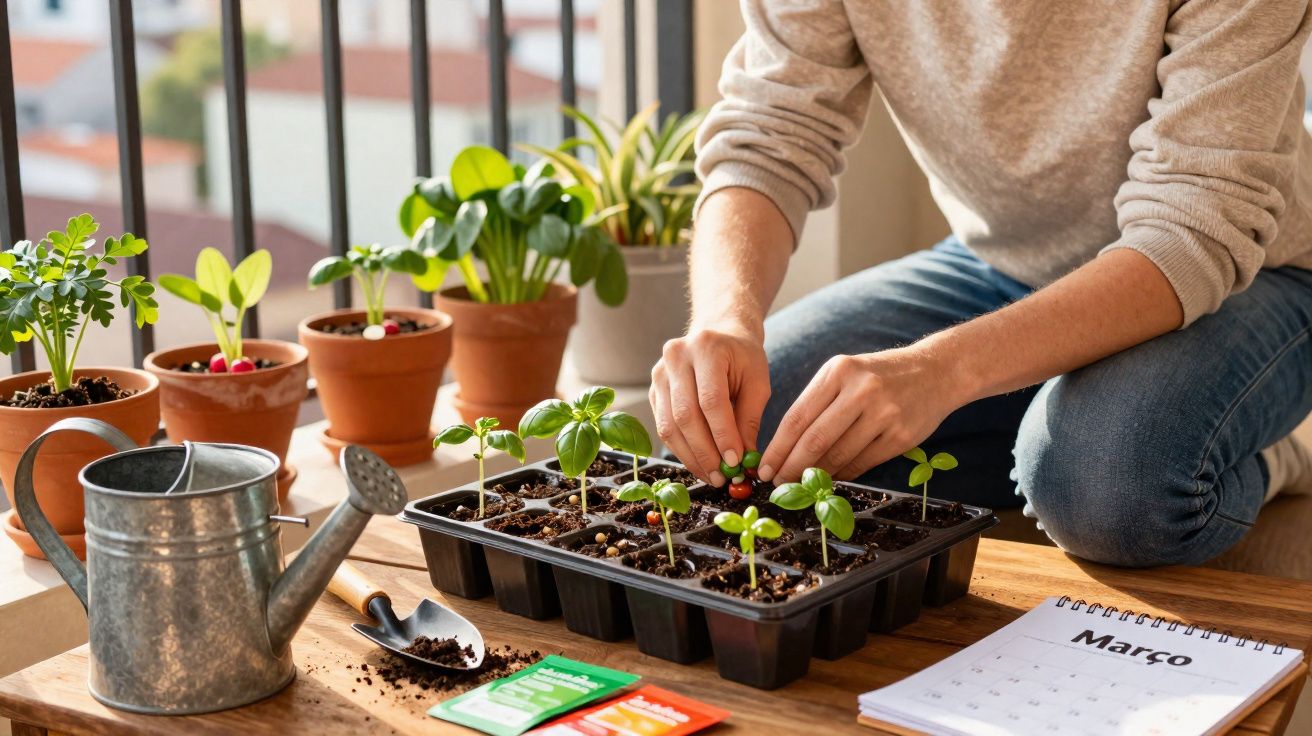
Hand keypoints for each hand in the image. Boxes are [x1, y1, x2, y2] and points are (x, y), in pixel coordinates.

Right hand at [650, 322, 770, 485]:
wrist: (718, 334)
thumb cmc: (742, 358)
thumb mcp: (757, 382)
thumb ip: (750, 419)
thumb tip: (744, 461)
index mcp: (706, 347)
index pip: (711, 400)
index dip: (722, 434)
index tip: (735, 462)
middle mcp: (675, 357)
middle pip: (685, 415)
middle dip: (705, 451)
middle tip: (722, 476)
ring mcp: (659, 373)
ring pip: (669, 425)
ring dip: (691, 456)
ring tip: (711, 476)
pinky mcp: (653, 390)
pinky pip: (663, 427)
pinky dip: (681, 449)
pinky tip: (698, 463)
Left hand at [759, 347, 961, 483]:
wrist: (936, 372)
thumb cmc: (878, 376)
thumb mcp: (845, 373)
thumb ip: (818, 404)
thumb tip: (786, 449)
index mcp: (839, 371)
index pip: (798, 417)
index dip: (777, 448)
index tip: (764, 468)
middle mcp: (861, 390)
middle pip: (815, 439)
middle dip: (791, 467)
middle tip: (777, 484)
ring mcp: (884, 414)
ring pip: (839, 455)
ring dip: (816, 475)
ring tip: (801, 485)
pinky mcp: (902, 436)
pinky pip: (863, 463)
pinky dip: (843, 474)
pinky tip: (831, 478)